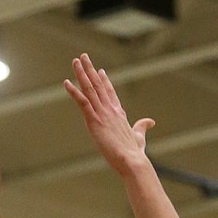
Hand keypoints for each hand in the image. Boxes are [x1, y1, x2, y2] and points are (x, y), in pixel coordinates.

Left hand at [64, 52, 152, 175]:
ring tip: (76, 61)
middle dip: (90, 70)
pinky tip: (66, 83)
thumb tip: (150, 122)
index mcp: (119, 113)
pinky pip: (82, 102)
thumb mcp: (139, 137)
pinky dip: (73, 92)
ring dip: (81, 74)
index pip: (110, 93)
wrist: (132, 160)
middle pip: (98, 85)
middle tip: (83, 57)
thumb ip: (142, 127)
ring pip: (90, 89)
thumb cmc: (135, 152)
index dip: (104, 81)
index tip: (100, 71)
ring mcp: (102, 114)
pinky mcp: (95, 121)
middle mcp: (110, 110)